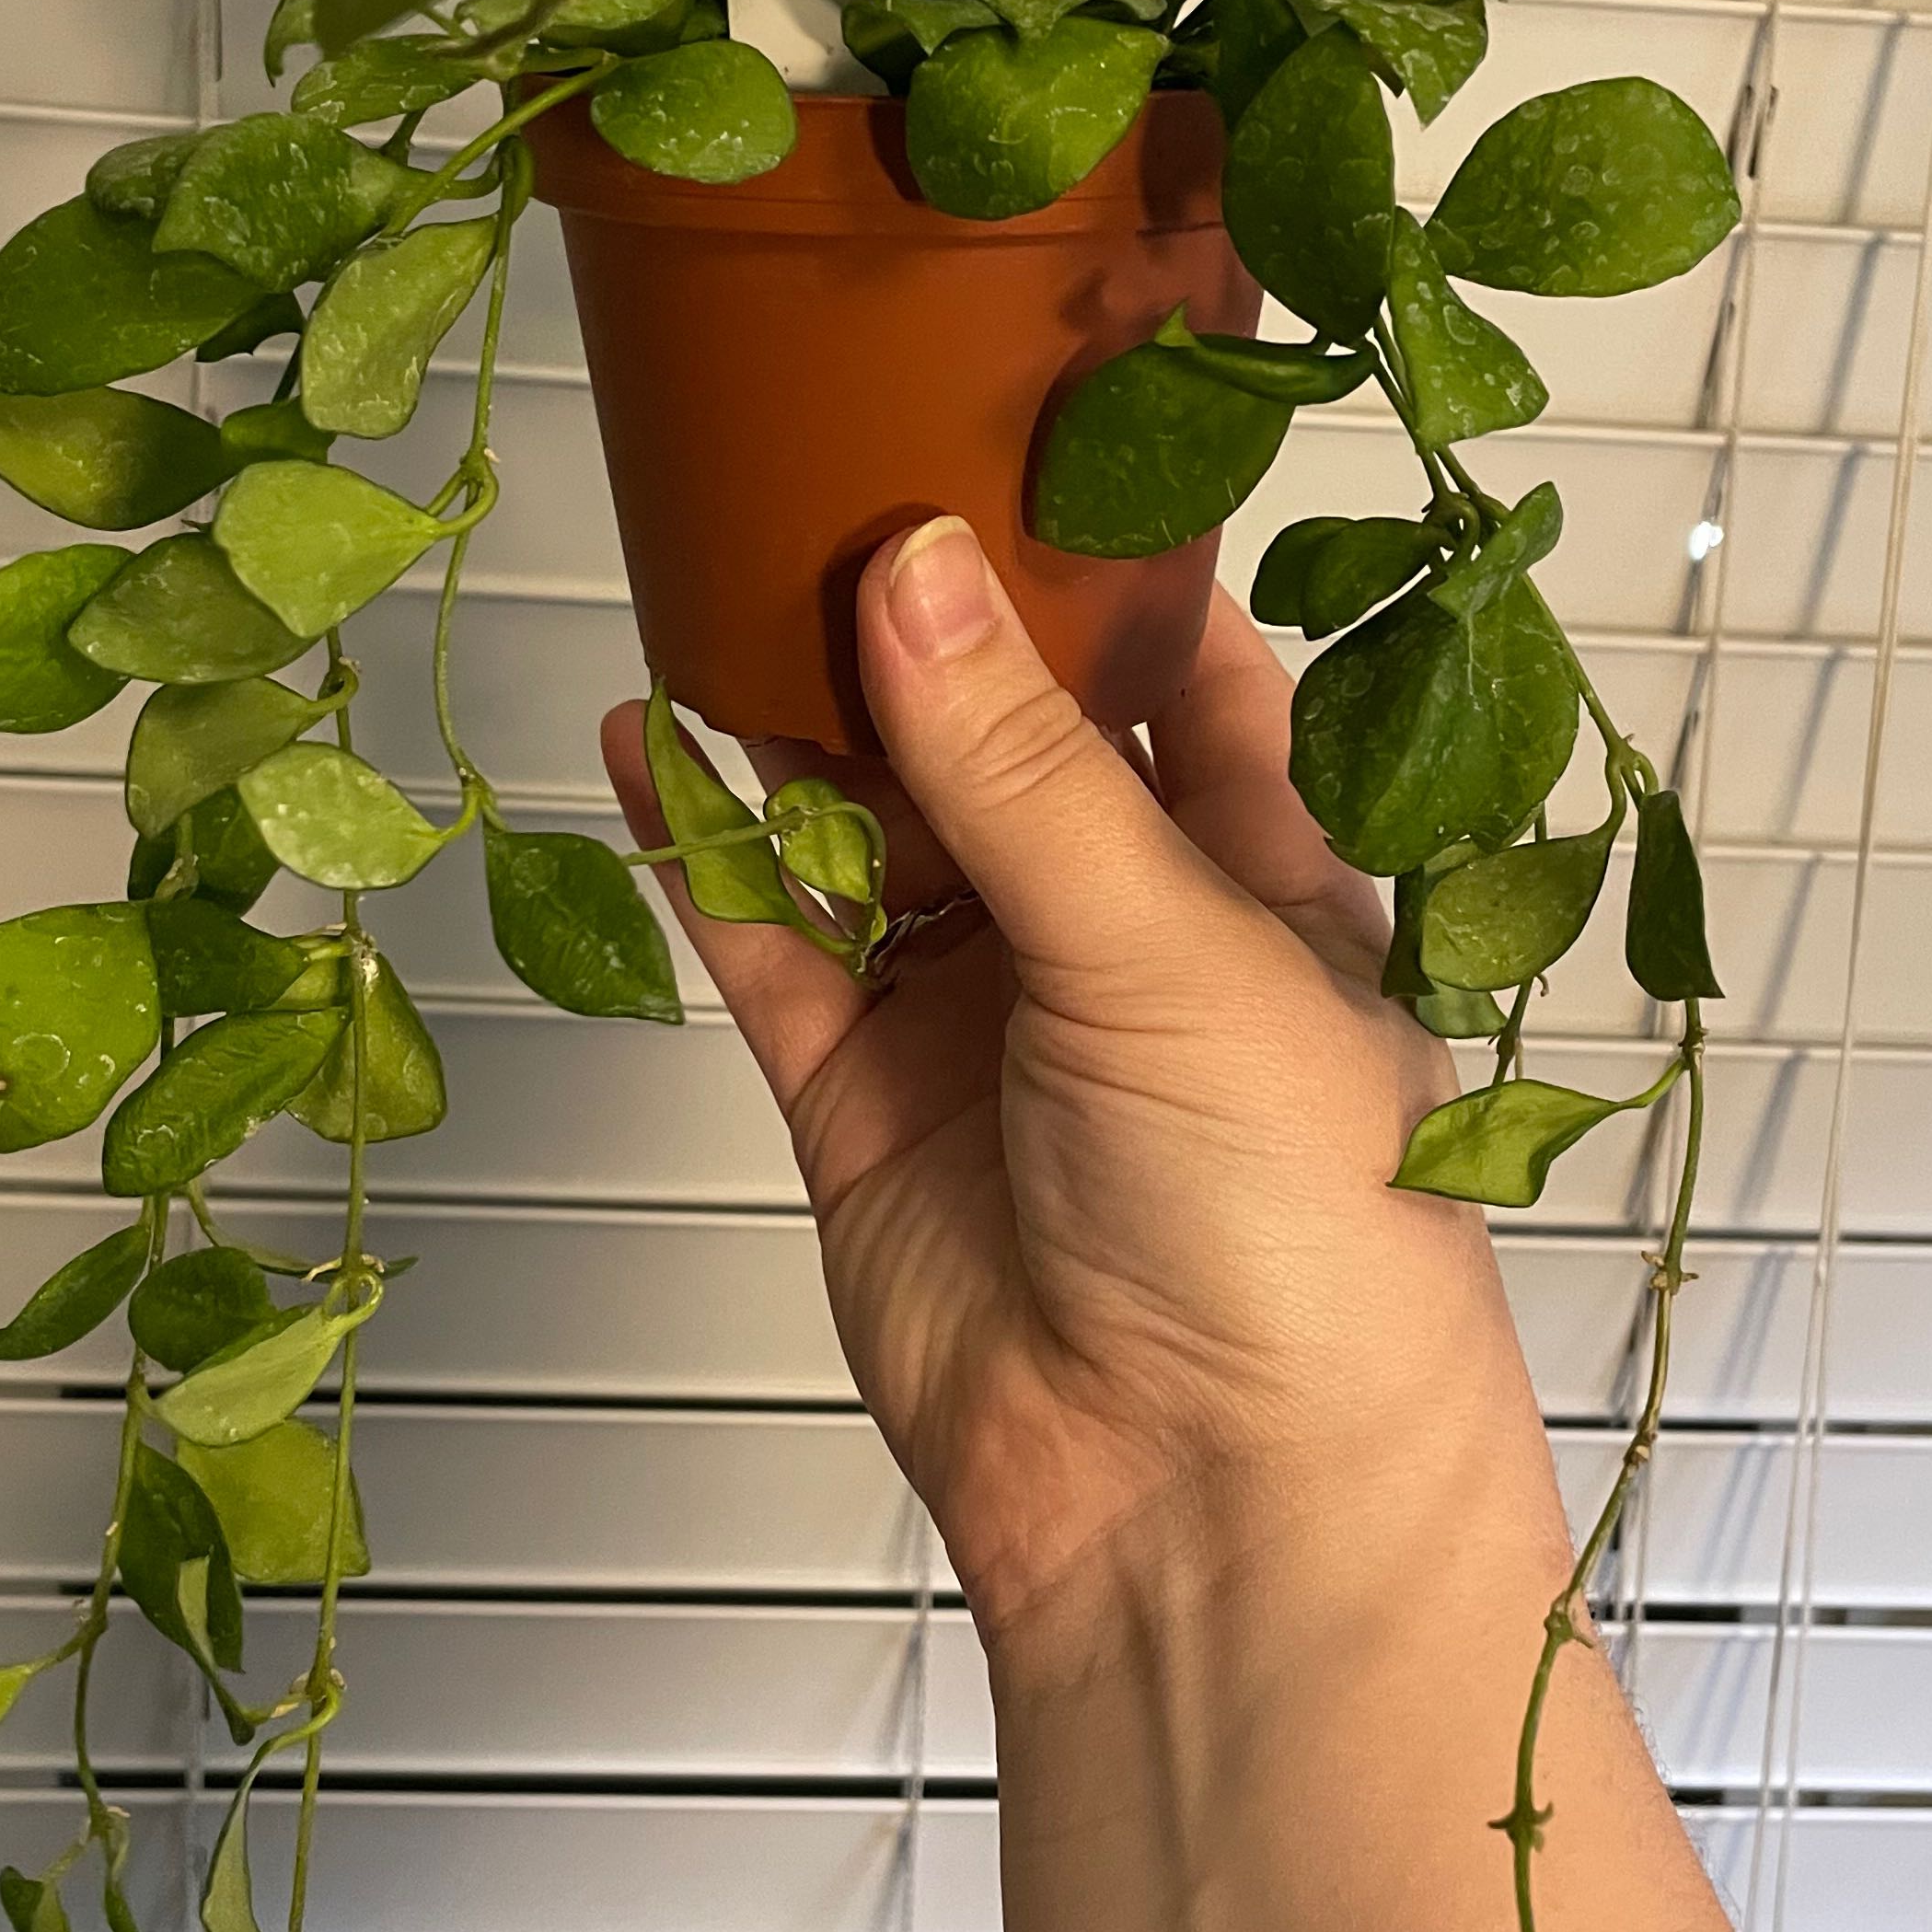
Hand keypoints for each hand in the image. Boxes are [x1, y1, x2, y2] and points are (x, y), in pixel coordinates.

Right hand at [603, 515, 1567, 1644]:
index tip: (1018, 427)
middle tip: (823, 472)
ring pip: (869, 832)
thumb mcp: (1177, 948)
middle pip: (1003, 740)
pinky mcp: (864, 1102)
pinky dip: (705, 853)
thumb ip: (1028, 770)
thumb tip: (912, 572)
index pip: (1190, 677)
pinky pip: (770, 947)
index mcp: (1261, 876)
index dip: (1113, 562)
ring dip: (797, 725)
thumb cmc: (1287, 1218)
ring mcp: (982, 1015)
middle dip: (923, 627)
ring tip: (713, 574)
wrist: (1201, 1504)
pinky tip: (645, 743)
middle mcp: (1120, 932)